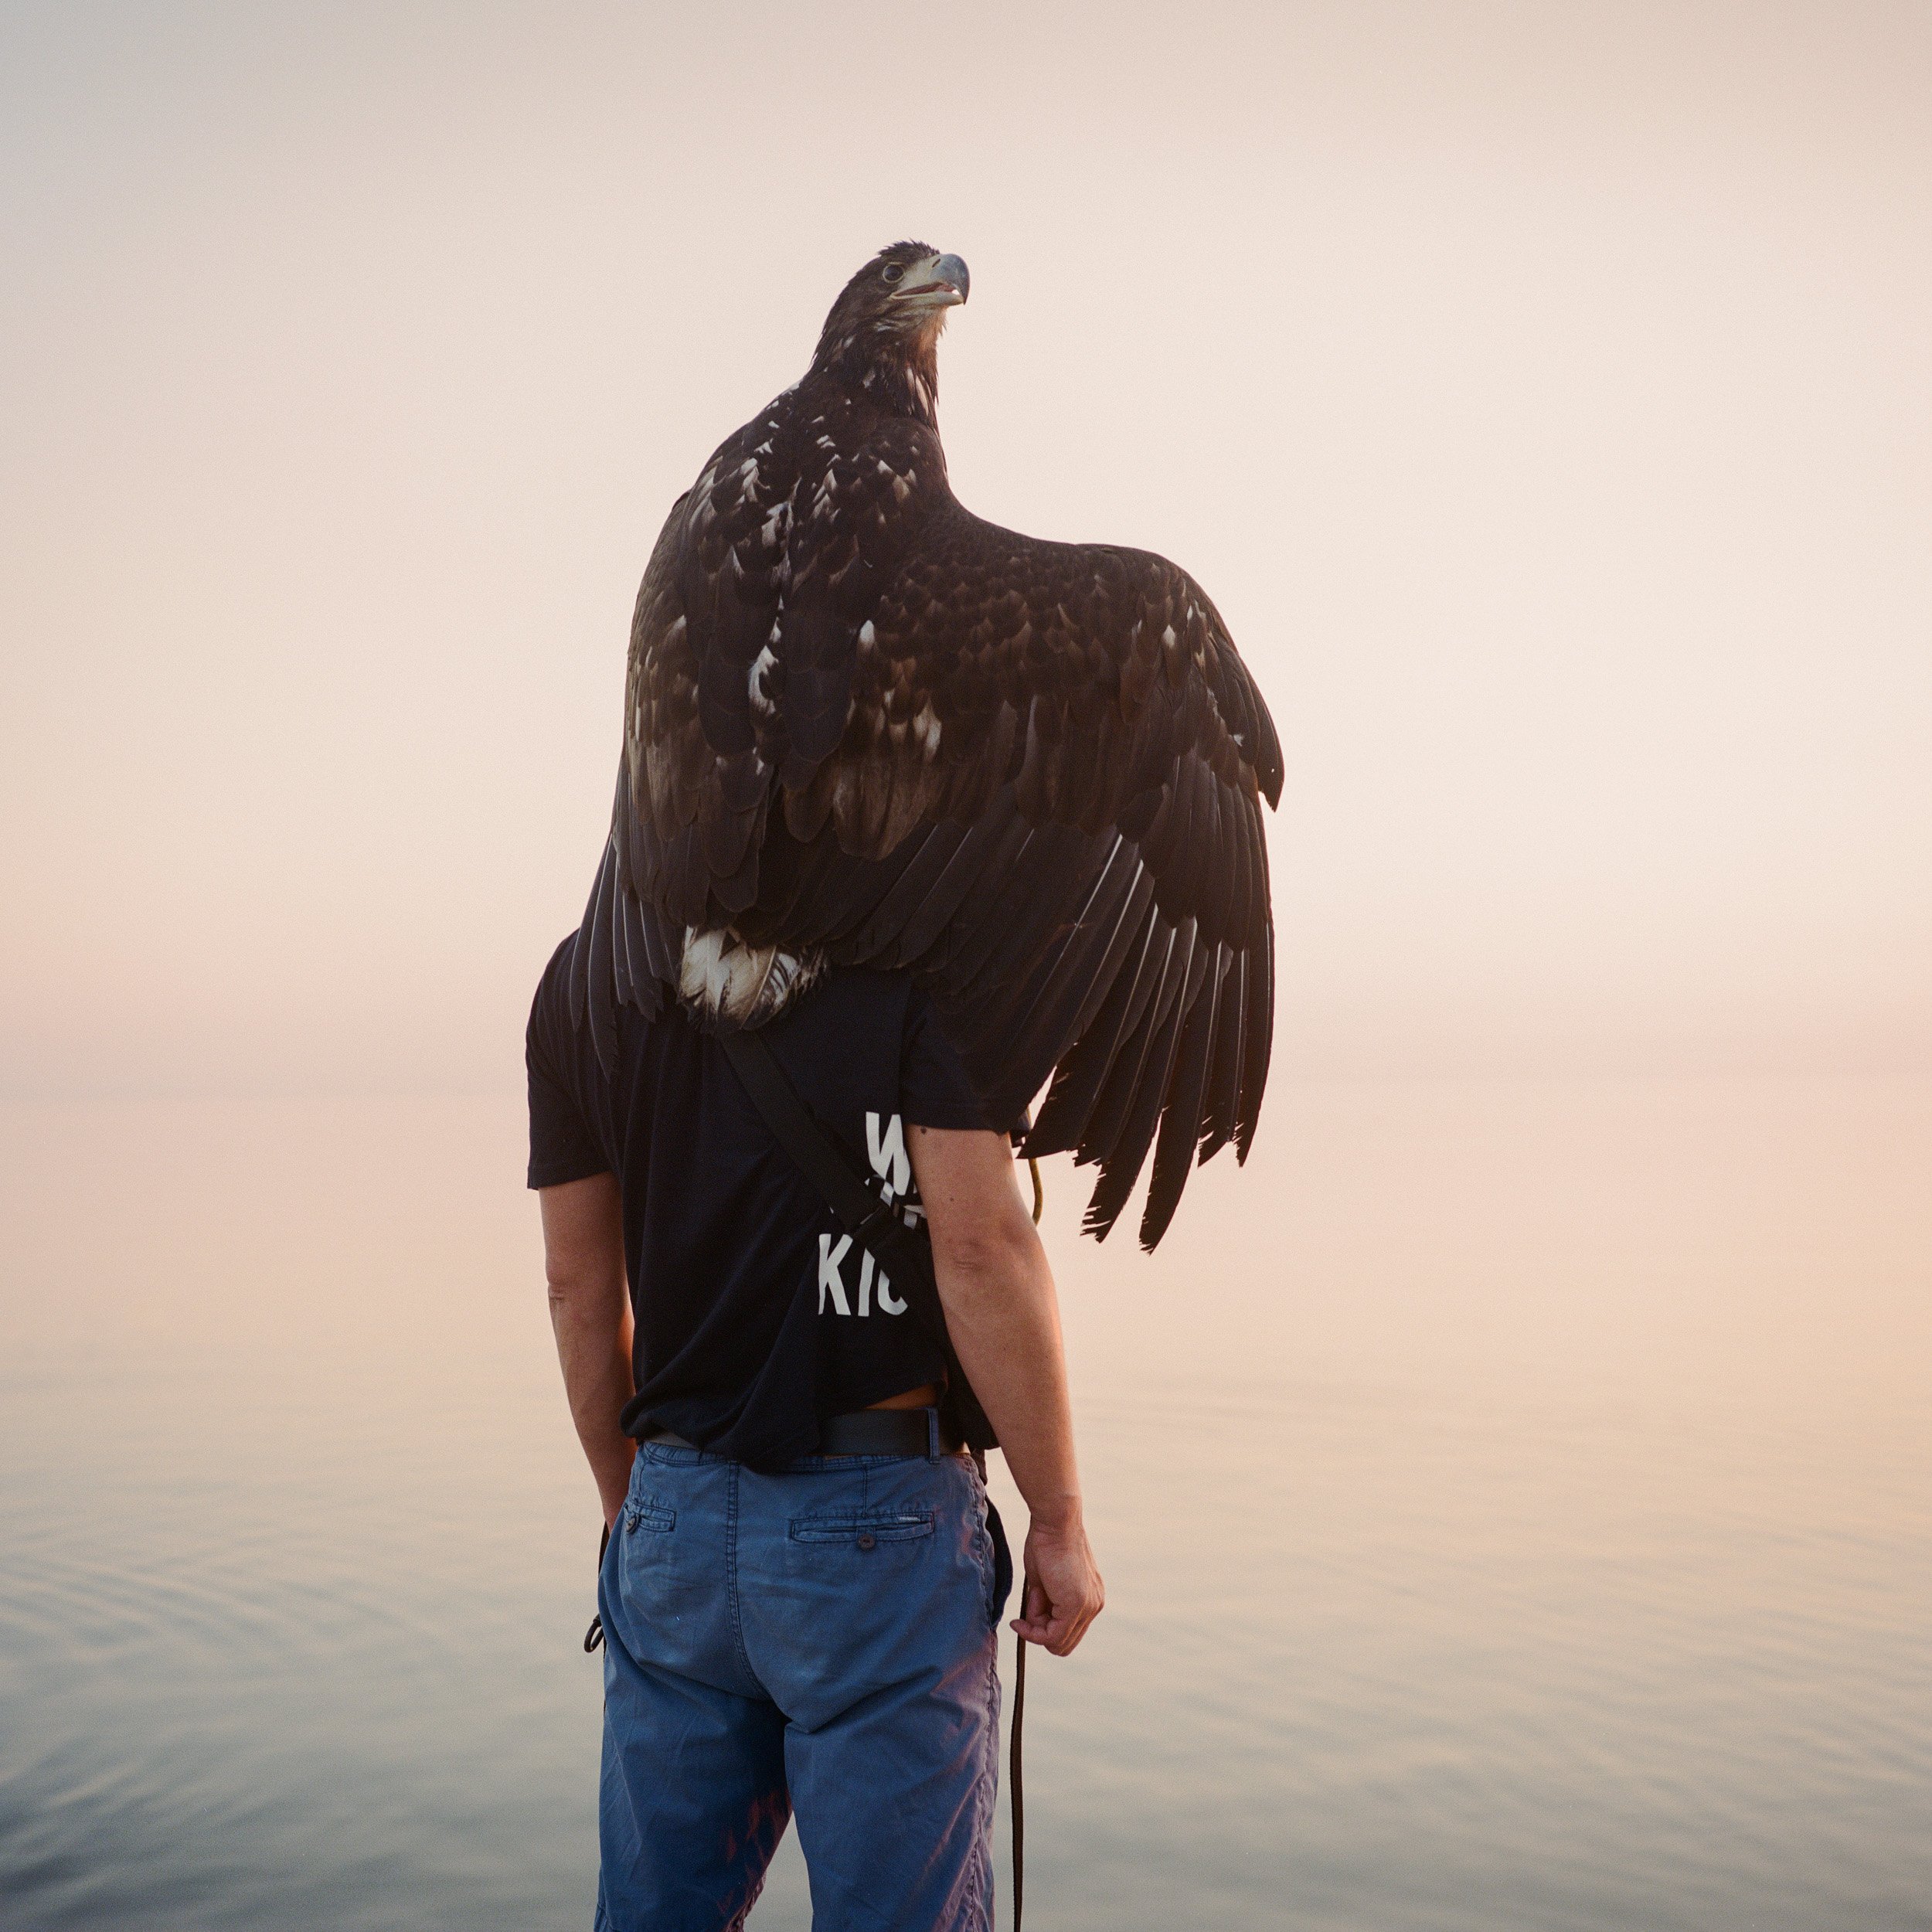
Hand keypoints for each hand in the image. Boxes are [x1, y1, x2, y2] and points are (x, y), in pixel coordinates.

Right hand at [1011, 1513, 1103, 1655]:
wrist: (1055, 1522)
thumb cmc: (1046, 1542)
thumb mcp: (1044, 1582)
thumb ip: (1046, 1604)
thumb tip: (1035, 1623)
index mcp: (1090, 1597)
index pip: (1068, 1632)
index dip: (1043, 1629)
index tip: (1025, 1616)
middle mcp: (1094, 1605)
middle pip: (1064, 1642)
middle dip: (1040, 1631)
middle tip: (1026, 1610)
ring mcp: (1088, 1606)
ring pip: (1058, 1642)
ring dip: (1036, 1629)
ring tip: (1031, 1599)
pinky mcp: (1077, 1605)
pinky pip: (1053, 1635)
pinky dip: (1033, 1631)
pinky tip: (1023, 1616)